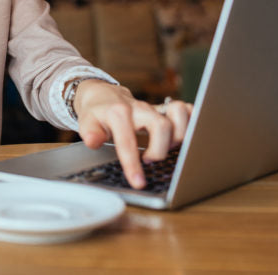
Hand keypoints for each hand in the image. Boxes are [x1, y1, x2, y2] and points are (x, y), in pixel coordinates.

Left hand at [72, 80, 192, 189]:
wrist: (103, 95)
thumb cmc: (97, 112)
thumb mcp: (86, 121)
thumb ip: (90, 132)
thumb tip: (93, 141)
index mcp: (119, 113)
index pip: (128, 139)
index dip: (133, 163)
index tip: (138, 182)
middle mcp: (140, 109)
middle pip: (162, 126)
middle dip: (160, 150)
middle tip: (148, 161)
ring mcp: (155, 108)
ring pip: (179, 115)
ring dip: (178, 136)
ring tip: (167, 149)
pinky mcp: (164, 110)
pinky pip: (186, 110)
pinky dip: (191, 121)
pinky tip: (184, 136)